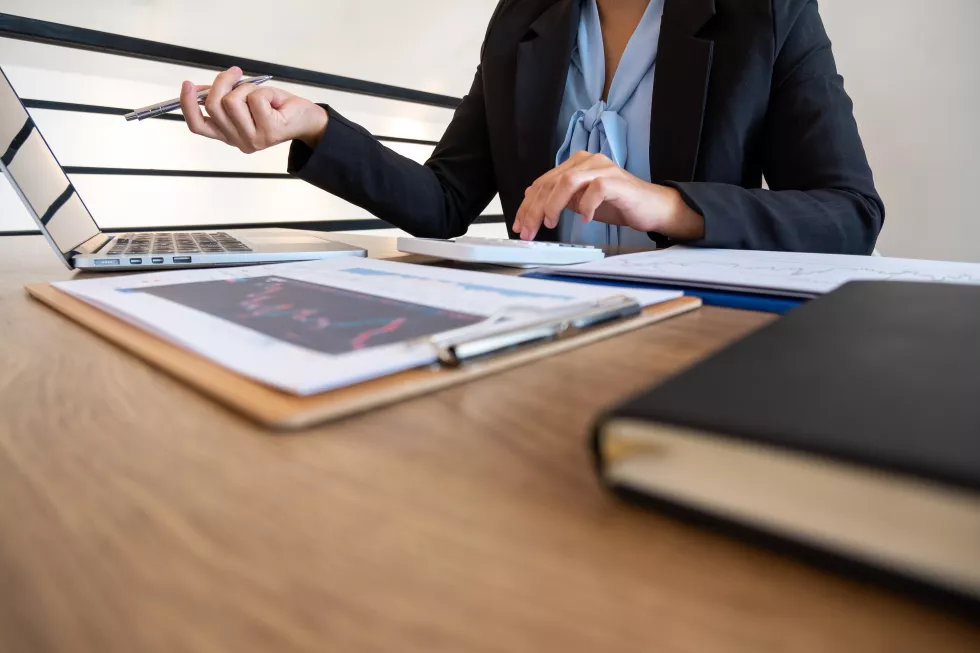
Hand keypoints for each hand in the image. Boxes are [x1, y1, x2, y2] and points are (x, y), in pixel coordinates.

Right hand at [179, 67, 328, 152]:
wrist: (307, 119)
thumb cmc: (276, 108)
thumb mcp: (245, 100)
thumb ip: (222, 97)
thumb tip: (198, 89)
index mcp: (228, 135)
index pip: (199, 126)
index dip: (187, 105)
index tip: (186, 84)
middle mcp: (238, 141)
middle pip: (214, 105)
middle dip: (223, 82)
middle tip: (236, 73)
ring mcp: (253, 139)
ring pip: (232, 101)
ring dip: (246, 87)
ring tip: (260, 93)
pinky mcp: (268, 132)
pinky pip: (254, 98)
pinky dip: (263, 91)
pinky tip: (273, 101)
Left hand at [512, 151, 704, 240]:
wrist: (652, 207)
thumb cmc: (618, 204)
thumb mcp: (581, 202)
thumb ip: (560, 198)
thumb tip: (532, 200)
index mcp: (576, 164)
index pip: (544, 182)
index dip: (528, 204)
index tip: (519, 225)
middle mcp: (587, 161)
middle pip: (551, 181)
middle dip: (535, 209)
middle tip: (528, 231)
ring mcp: (602, 169)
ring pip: (567, 181)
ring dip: (553, 205)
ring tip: (550, 223)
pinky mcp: (617, 181)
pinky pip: (595, 190)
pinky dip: (585, 206)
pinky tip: (584, 219)